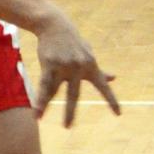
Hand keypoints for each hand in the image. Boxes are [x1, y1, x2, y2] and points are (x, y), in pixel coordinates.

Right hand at [33, 10, 120, 126]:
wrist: (55, 25)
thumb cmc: (74, 43)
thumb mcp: (88, 55)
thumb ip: (99, 70)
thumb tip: (114, 78)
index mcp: (90, 66)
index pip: (102, 86)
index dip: (111, 100)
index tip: (118, 114)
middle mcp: (78, 68)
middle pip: (73, 94)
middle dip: (70, 111)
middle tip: (67, 127)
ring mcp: (63, 66)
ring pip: (53, 90)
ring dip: (45, 104)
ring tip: (39, 117)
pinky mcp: (50, 64)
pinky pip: (43, 84)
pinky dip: (39, 97)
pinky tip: (35, 109)